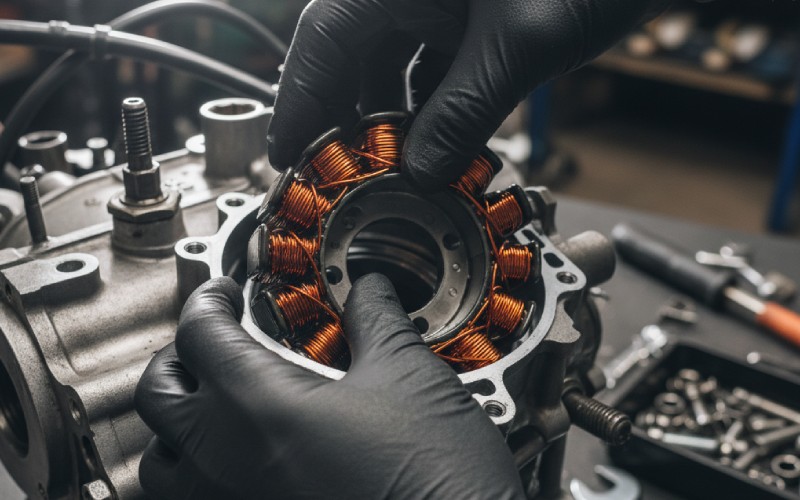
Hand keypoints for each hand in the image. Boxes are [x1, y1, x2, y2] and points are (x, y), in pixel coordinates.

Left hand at [135, 274, 523, 498]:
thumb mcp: (409, 376)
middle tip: (214, 340)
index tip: (227, 293)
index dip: (210, 300)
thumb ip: (376, 321)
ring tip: (215, 408)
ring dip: (178, 424)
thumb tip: (368, 289)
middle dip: (179, 355)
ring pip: (160, 462)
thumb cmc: (434, 478)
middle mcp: (225, 462)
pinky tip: (244, 465)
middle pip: (157, 394)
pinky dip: (201, 476)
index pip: (199, 333)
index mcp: (257, 405)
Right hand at [267, 0, 665, 188]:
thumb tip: (422, 172)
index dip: (298, 104)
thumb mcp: (518, 46)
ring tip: (391, 170)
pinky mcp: (465, 13)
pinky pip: (430, 64)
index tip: (285, 156)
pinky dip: (430, 105)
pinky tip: (435, 143)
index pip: (322, 40)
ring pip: (390, 63)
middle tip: (341, 176)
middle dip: (348, 120)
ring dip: (392, 118)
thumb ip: (463, 113)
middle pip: (351, 56)